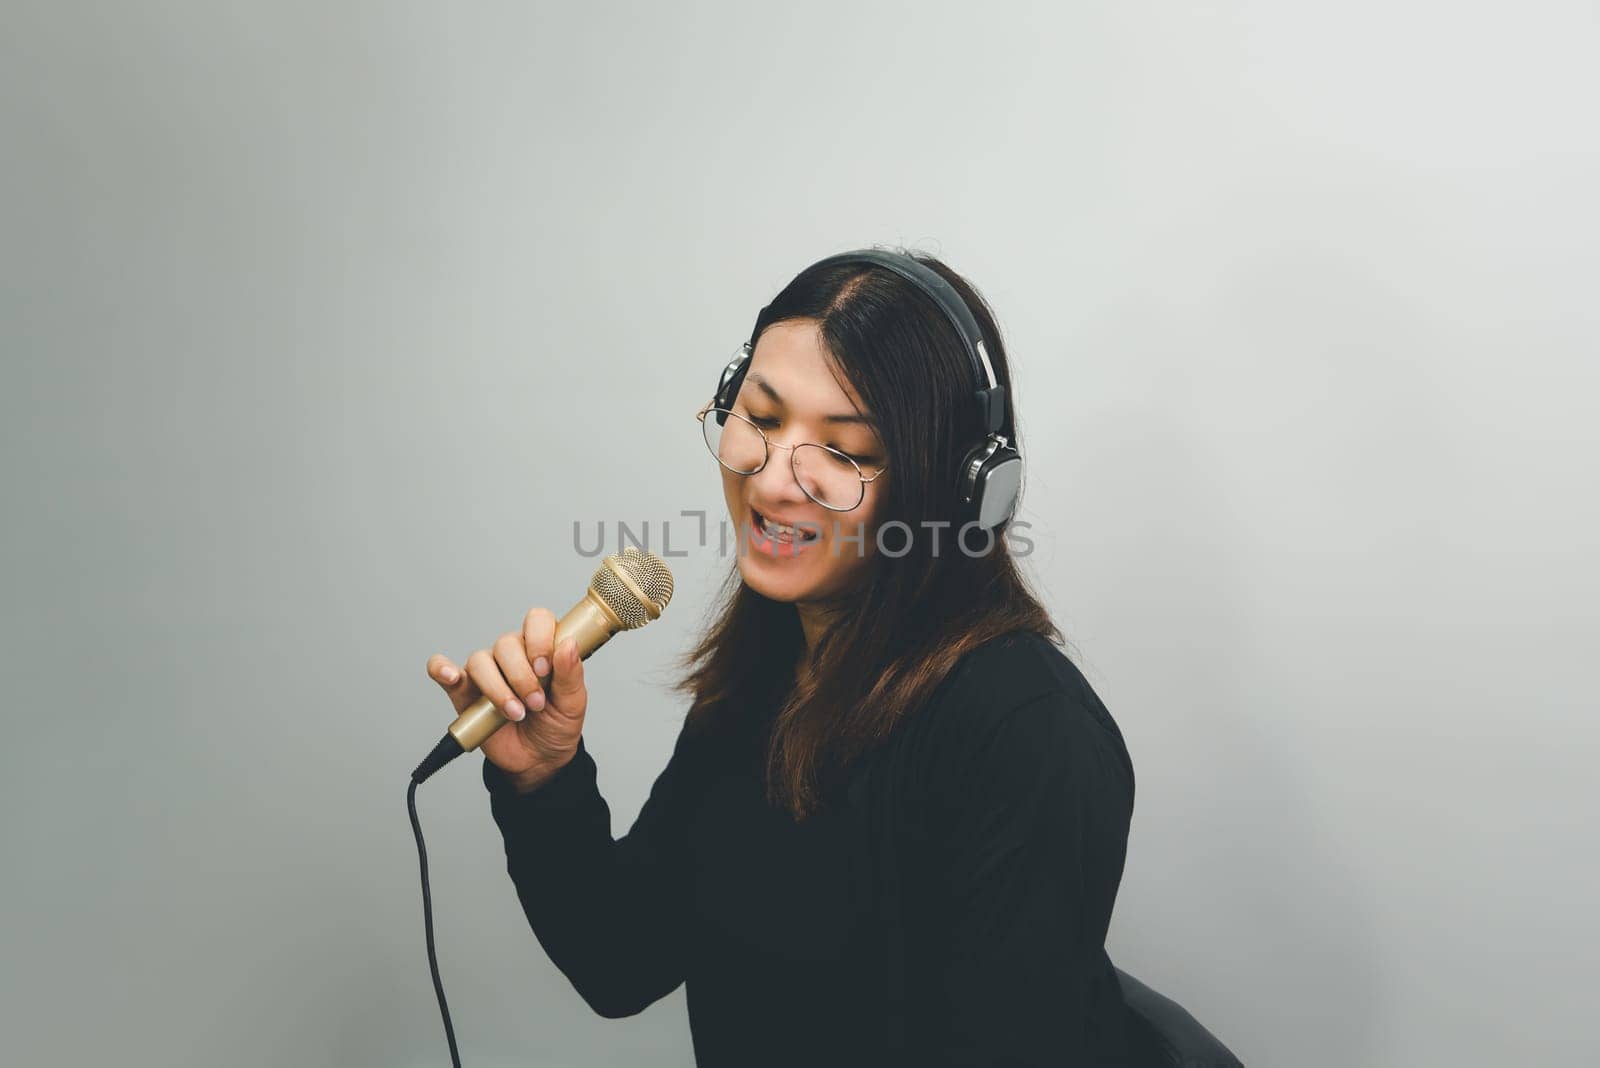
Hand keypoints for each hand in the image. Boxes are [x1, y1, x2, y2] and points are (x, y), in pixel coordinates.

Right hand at [425, 607, 587, 791]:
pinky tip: (451, 676)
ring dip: (497, 689)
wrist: (539, 760)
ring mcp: (486, 672)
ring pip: (479, 660)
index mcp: (541, 648)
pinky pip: (441, 669)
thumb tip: (569, 645)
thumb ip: (571, 673)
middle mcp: (512, 655)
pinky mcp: (464, 692)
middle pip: (506, 643)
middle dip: (521, 677)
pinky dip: (441, 669)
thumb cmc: (557, 725)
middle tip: (535, 704)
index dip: (538, 640)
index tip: (544, 669)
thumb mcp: (574, 703)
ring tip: (514, 713)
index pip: (536, 621)